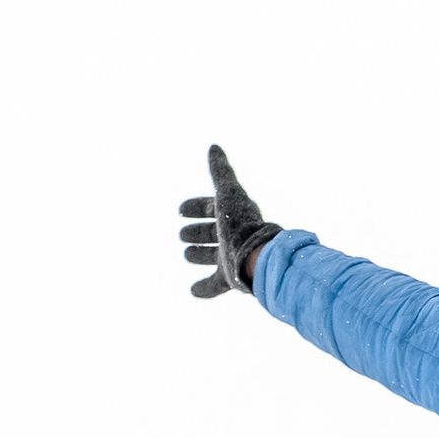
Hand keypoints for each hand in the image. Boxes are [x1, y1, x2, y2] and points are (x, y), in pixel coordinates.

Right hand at [179, 142, 279, 299]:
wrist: (257, 258)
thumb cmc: (242, 224)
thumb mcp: (228, 194)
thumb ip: (221, 171)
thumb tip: (214, 146)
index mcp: (232, 216)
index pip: (211, 209)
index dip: (195, 208)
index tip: (180, 210)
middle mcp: (232, 237)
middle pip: (212, 233)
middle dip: (197, 232)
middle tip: (182, 234)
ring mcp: (232, 259)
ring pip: (213, 257)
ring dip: (200, 255)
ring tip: (187, 255)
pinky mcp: (231, 279)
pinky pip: (215, 286)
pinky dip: (204, 289)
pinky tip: (193, 291)